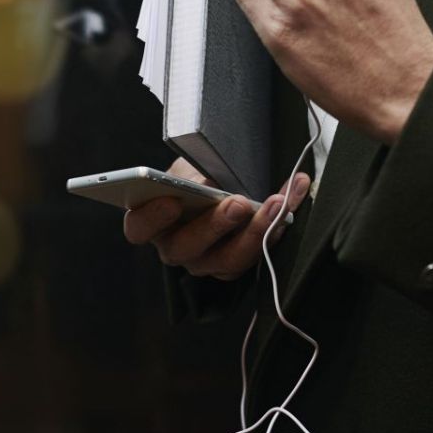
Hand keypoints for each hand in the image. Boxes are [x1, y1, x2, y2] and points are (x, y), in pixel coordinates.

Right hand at [122, 156, 311, 281]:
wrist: (218, 183)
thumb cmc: (196, 176)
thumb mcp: (189, 167)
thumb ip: (193, 176)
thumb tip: (211, 180)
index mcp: (152, 223)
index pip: (139, 228)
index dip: (152, 218)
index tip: (171, 200)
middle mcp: (176, 248)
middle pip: (189, 247)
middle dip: (216, 225)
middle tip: (238, 203)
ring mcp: (206, 262)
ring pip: (230, 259)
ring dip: (257, 229)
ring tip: (277, 202)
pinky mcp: (236, 264)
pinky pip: (258, 253)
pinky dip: (279, 224)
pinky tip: (293, 198)